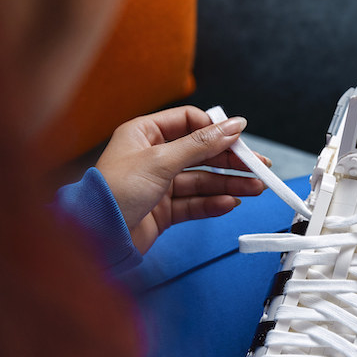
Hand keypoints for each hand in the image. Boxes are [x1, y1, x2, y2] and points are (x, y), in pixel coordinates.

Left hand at [95, 106, 267, 253]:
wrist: (97, 235)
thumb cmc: (114, 191)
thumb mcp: (161, 160)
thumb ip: (201, 144)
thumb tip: (234, 125)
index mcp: (144, 134)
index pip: (189, 122)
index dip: (216, 130)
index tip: (241, 139)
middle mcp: (152, 156)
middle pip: (201, 153)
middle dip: (230, 161)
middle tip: (259, 168)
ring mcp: (158, 185)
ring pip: (202, 180)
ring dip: (229, 184)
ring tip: (254, 189)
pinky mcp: (163, 211)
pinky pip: (194, 203)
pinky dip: (213, 203)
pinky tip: (231, 203)